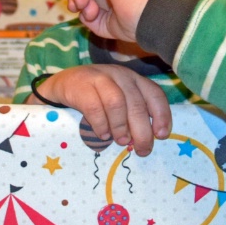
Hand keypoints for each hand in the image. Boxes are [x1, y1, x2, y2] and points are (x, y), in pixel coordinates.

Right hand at [31, 65, 170, 155]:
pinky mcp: (81, 86)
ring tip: (120, 141)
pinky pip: (94, 107)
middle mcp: (120, 75)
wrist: (63, 84)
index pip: (154, 94)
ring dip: (121, 127)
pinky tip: (103, 135)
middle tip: (141, 150)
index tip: (161, 136)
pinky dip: (101, 124)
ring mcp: (99, 78)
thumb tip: (146, 140)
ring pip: (117, 103)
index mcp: (133, 79)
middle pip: (137, 103)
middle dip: (142, 131)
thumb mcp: (118, 100)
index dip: (162, 115)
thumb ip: (132, 114)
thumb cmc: (96, 97)